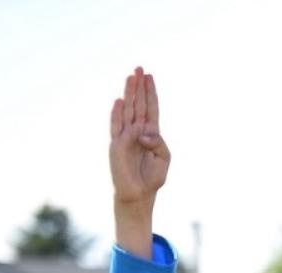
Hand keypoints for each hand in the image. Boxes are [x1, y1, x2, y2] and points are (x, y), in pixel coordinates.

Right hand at [109, 67, 168, 206]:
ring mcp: (125, 136)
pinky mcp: (117, 145)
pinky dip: (118, 113)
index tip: (150, 76)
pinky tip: (120, 101)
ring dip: (130, 93)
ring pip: (128, 110)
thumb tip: (143, 131)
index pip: (150, 108)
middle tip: (140, 68)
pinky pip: (117, 126)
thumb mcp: (164, 158)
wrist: (139, 194)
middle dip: (139, 86)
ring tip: (131, 76)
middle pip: (139, 104)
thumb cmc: (152, 177)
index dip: (150, 93)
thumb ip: (159, 142)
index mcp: (150, 134)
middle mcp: (137, 131)